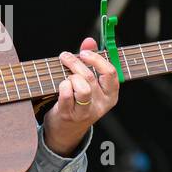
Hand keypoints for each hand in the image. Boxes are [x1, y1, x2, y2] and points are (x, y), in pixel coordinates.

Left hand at [43, 36, 118, 155]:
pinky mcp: (69, 115)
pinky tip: (60, 86)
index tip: (84, 53)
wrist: (66, 130)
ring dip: (69, 76)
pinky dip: (61, 86)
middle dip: (75, 62)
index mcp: (110, 95)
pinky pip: (66, 95)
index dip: (96, 59)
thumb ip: (91, 60)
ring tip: (65, 76)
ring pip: (81, 87)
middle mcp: (100, 104)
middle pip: (90, 77)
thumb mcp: (89, 83)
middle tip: (65, 56)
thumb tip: (89, 41)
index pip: (110, 73)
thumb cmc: (78, 102)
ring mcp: (85, 112)